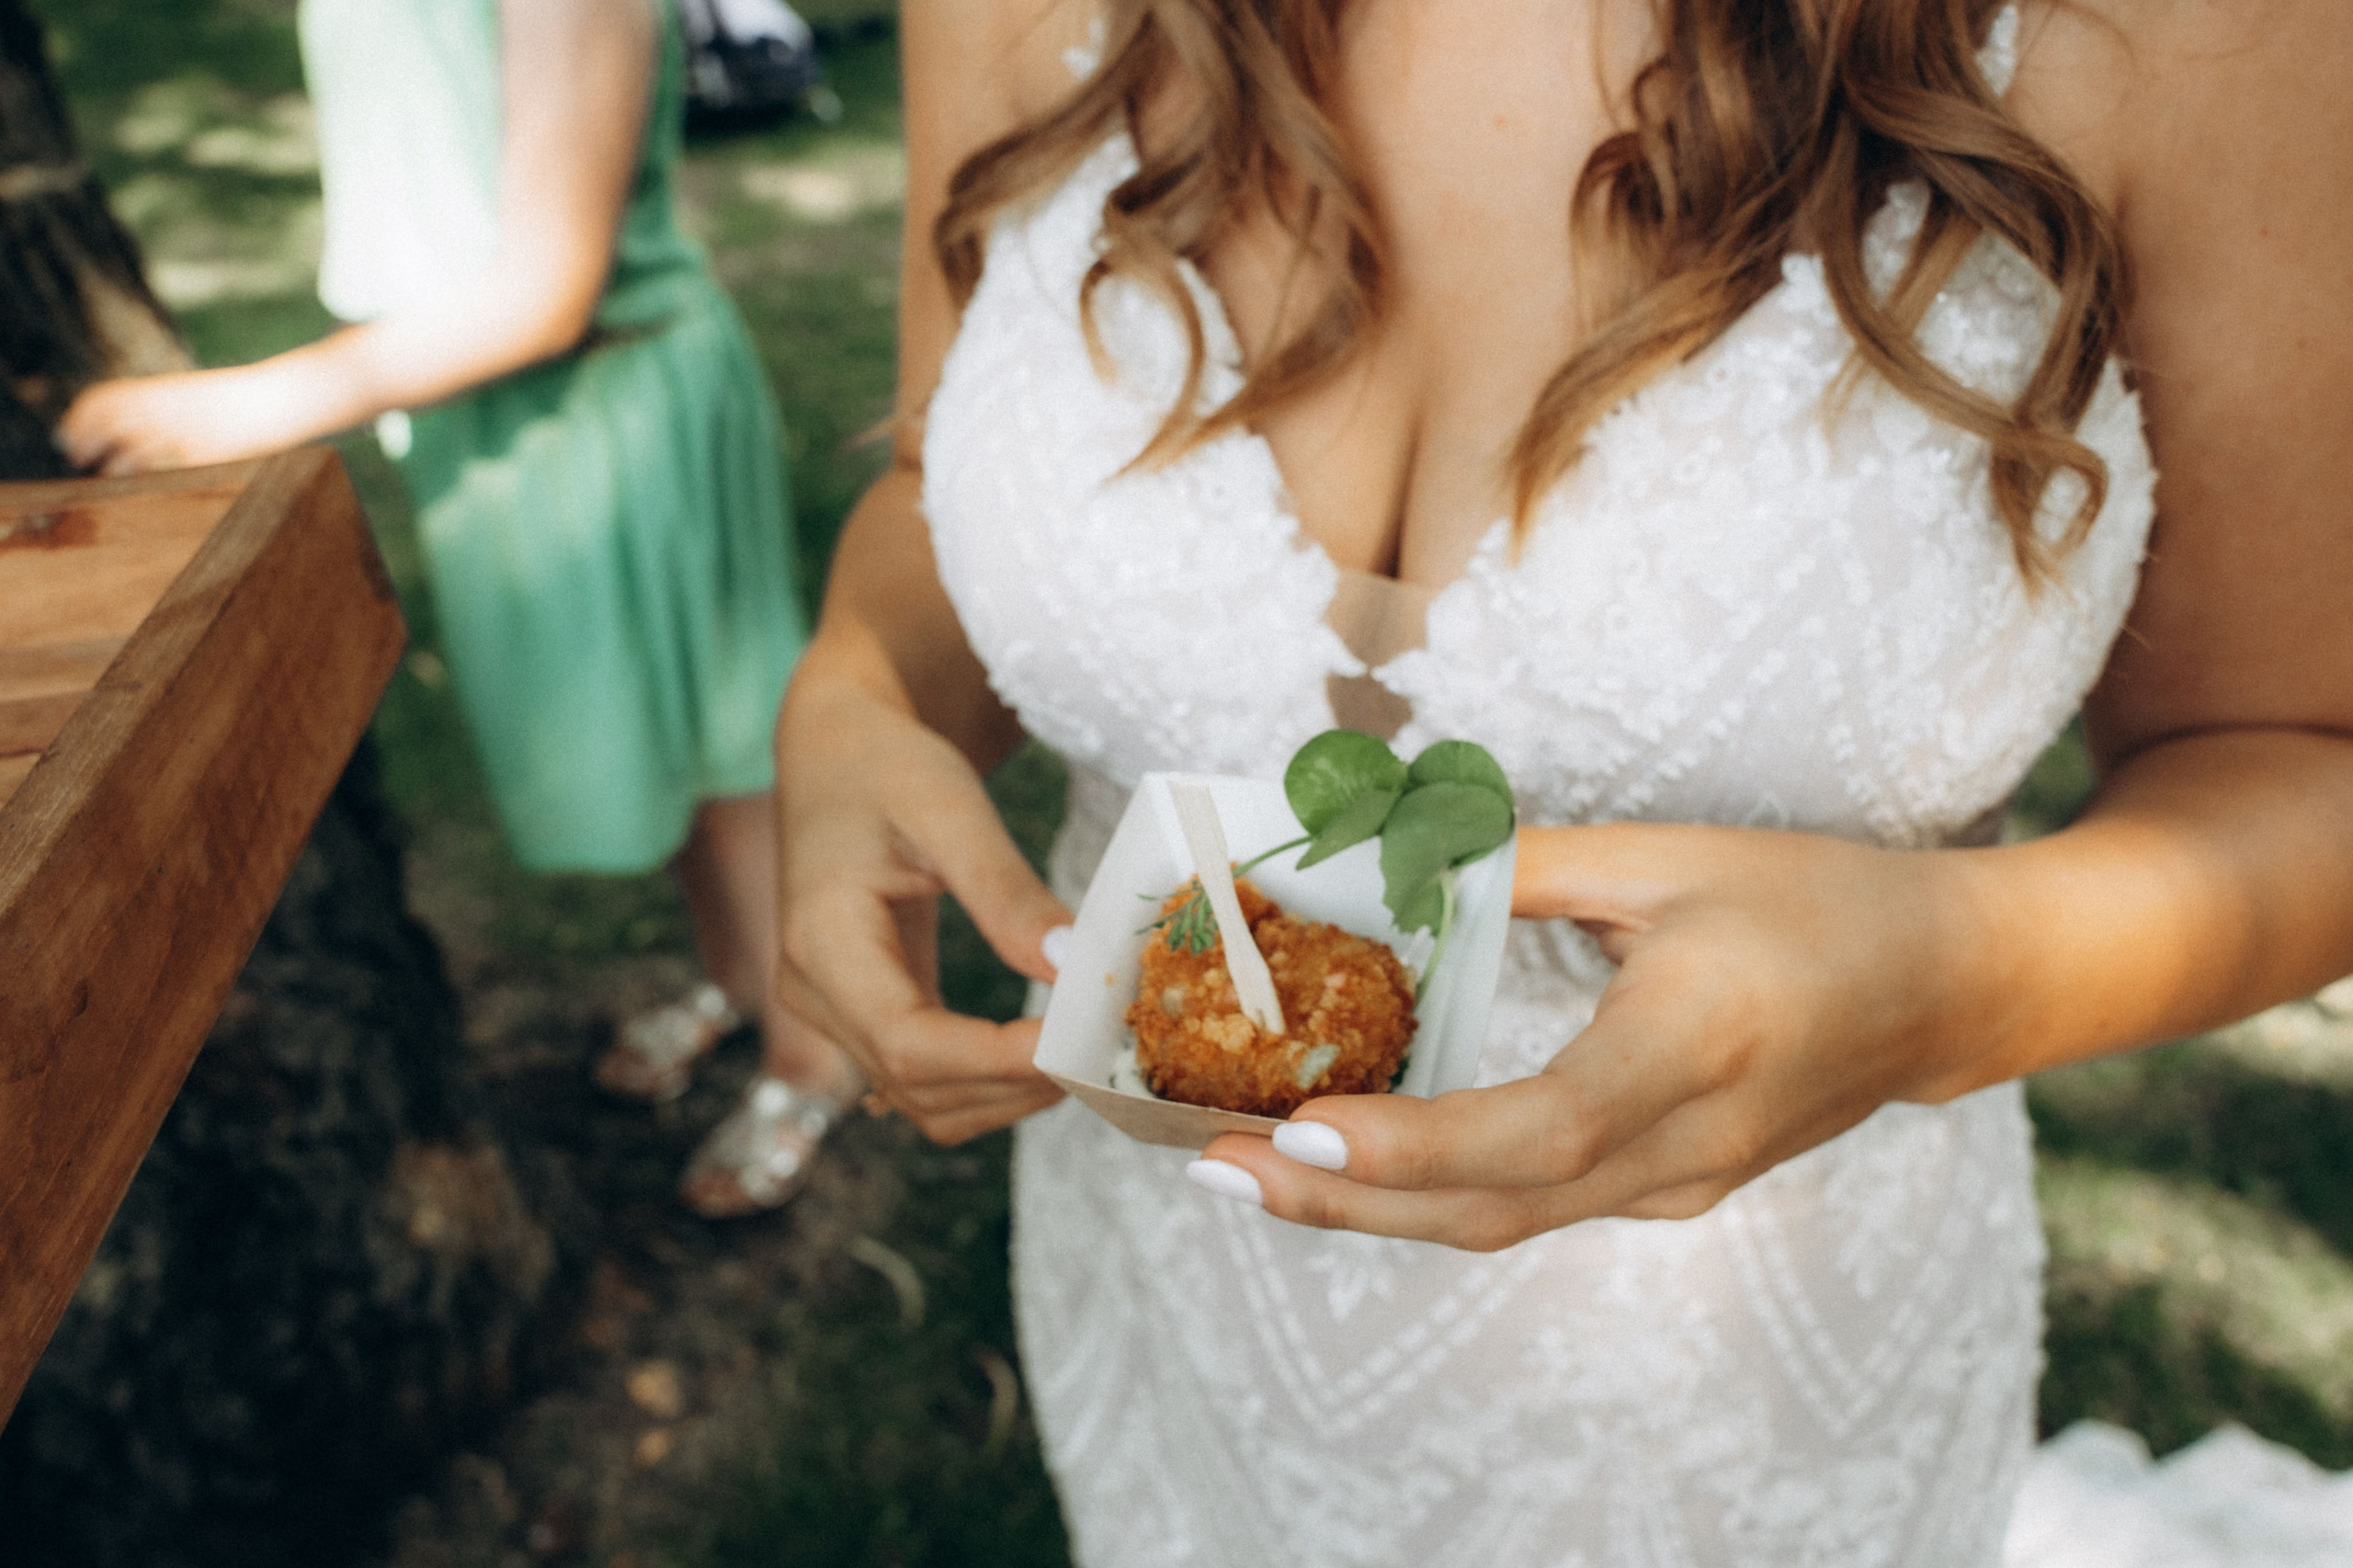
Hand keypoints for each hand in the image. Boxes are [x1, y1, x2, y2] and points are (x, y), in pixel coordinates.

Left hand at [57, 368, 306, 475]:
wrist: (280, 397)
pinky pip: (164, 476)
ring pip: (128, 457)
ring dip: (114, 470)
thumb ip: (159, 408)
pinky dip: (149, 486)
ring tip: (112, 480)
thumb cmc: (239, 401)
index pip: (102, 401)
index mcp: (161, 390)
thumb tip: (123, 433)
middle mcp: (164, 409)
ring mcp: (182, 434)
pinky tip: (148, 494)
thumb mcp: (193, 395)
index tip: (68, 439)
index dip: (78, 420)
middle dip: (86, 445)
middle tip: (81, 461)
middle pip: (106, 427)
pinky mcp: (203, 457)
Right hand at [772, 668, 1071, 1144]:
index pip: (910, 1043)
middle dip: (1014, 1086)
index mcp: (822, 944)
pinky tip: (1045, 1047)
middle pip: (919, 1088)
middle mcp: (814, 994)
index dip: (997, 1061)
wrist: (835, 751)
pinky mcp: (863, 1011)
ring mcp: (833, 1011)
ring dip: (1007, 1096)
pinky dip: (989, 1079)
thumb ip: (1006, 892)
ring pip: (923, 1102)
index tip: (1079, 1045)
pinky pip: (925, 1076)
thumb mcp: (950, 808)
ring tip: (1083, 1053)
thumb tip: (1072, 969)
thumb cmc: (888, 766)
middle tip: (1103, 1053)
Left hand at [1195, 821, 1998, 1249]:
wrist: (1946, 987)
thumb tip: (1391, 858)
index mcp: (1696, 1045)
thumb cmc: (1815, 900)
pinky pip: (1533, 1207)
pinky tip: (1353, 1158)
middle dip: (1341, 1197)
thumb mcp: (1672, 858)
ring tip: (1248, 1168)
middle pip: (1493, 1207)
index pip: (1541, 1129)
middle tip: (1212, 1163)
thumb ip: (1526, 867)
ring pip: (1503, 1221)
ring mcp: (1682, 1187)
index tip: (1298, 1129)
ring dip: (1370, 1205)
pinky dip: (1431, 1191)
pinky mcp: (1671, 1193)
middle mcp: (1688, 1143)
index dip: (1414, 1145)